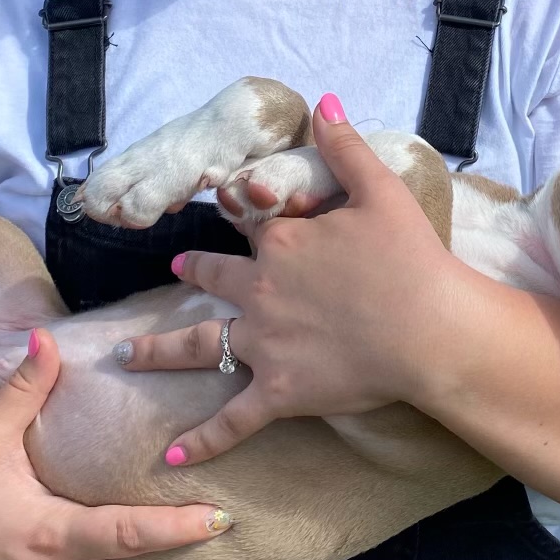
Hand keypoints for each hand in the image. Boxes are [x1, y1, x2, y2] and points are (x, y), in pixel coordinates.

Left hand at [119, 93, 455, 466]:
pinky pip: (232, 420)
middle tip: (172, 272)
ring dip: (161, 350)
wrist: (431, 328)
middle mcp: (262, 290)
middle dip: (192, 272)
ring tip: (129, 355)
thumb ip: (345, 146)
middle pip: (215, 278)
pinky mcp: (278, 392)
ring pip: (201, 344)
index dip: (244, 218)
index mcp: (283, 243)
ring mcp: (265, 343)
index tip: (230, 212)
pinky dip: (200, 441)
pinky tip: (169, 458)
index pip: (253, 226)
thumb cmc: (411, 259)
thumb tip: (323, 101)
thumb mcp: (380, 190)